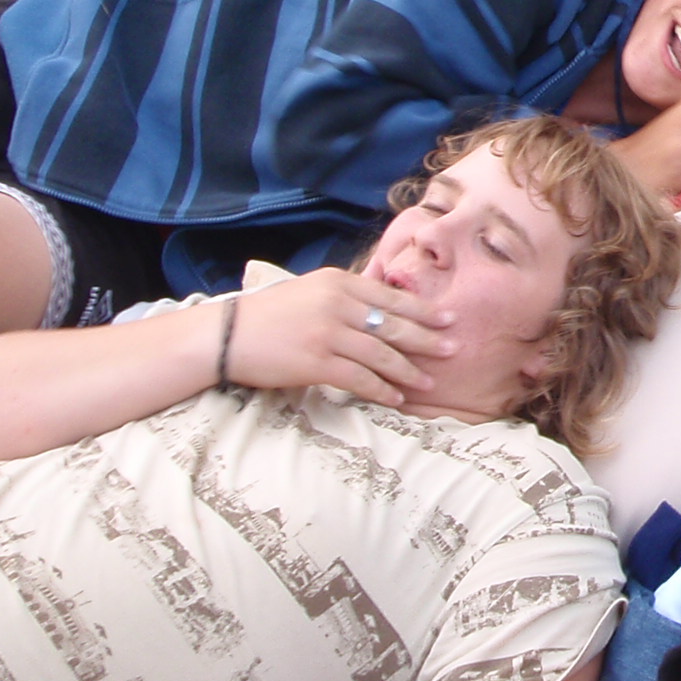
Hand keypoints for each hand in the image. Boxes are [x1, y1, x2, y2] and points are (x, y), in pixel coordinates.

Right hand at [221, 268, 454, 407]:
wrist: (226, 335)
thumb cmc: (269, 314)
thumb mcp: (310, 290)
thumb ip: (344, 295)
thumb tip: (380, 304)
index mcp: (338, 282)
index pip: (391, 297)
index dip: (423, 309)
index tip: (449, 318)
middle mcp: (337, 304)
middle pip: (394, 324)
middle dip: (427, 338)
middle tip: (453, 348)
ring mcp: (328, 333)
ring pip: (381, 353)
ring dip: (408, 370)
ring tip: (429, 382)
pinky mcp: (316, 361)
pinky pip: (360, 378)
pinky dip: (381, 389)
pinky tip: (395, 398)